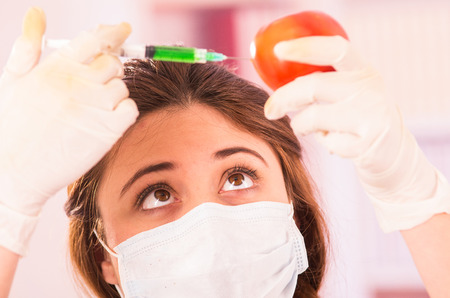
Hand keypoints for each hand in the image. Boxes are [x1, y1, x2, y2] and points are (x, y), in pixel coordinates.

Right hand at [0, 7, 137, 254]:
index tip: (122, 29)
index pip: (95, 38)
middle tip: (96, 84)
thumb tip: (37, 12)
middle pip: (113, 63)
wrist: (14, 172)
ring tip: (91, 109)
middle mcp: (80, 83)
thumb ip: (28, 46)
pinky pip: (130, 109)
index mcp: (57, 67)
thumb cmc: (11, 126)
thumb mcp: (12, 80)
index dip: (112, 32)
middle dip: (109, 68)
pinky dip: (124, 111)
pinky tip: (106, 119)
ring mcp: (96, 106)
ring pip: (122, 87)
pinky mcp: (108, 130)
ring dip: (113, 93)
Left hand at [265, 36, 449, 231]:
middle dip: (284, 98)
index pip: (335, 49)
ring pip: (314, 118)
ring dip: (301, 125)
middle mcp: (371, 89)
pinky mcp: (367, 143)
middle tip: (269, 110)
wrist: (393, 153)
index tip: (279, 50)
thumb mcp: (352, 92)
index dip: (306, 47)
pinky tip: (336, 142)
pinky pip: (326, 142)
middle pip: (314, 86)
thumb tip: (278, 80)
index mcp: (364, 71)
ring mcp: (372, 116)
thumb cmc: (360, 118)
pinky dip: (323, 143)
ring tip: (304, 127)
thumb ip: (325, 82)